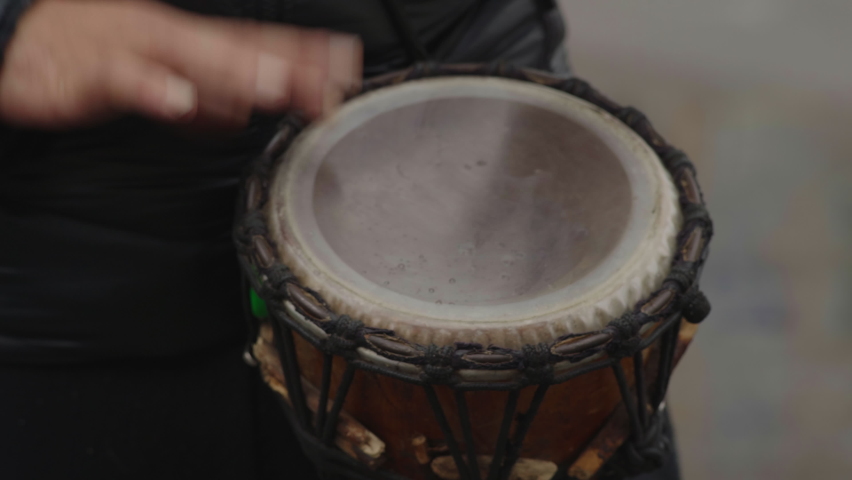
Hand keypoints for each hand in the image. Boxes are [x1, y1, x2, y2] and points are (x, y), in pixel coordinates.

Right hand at [0, 0, 361, 128]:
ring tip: (278, 85)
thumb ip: (205, 99)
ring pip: (192, 59)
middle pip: (240, 51)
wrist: (21, 41)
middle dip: (289, 65)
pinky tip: (179, 100)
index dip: (304, 56)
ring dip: (238, 72)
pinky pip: (125, 79)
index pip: (258, 46)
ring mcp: (136, 51)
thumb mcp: (164, 79)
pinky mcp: (95, 71)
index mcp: (191, 44)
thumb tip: (246, 115)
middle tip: (332, 80)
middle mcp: (173, 40)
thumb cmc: (98, 56)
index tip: (348, 67)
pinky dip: (153, 89)